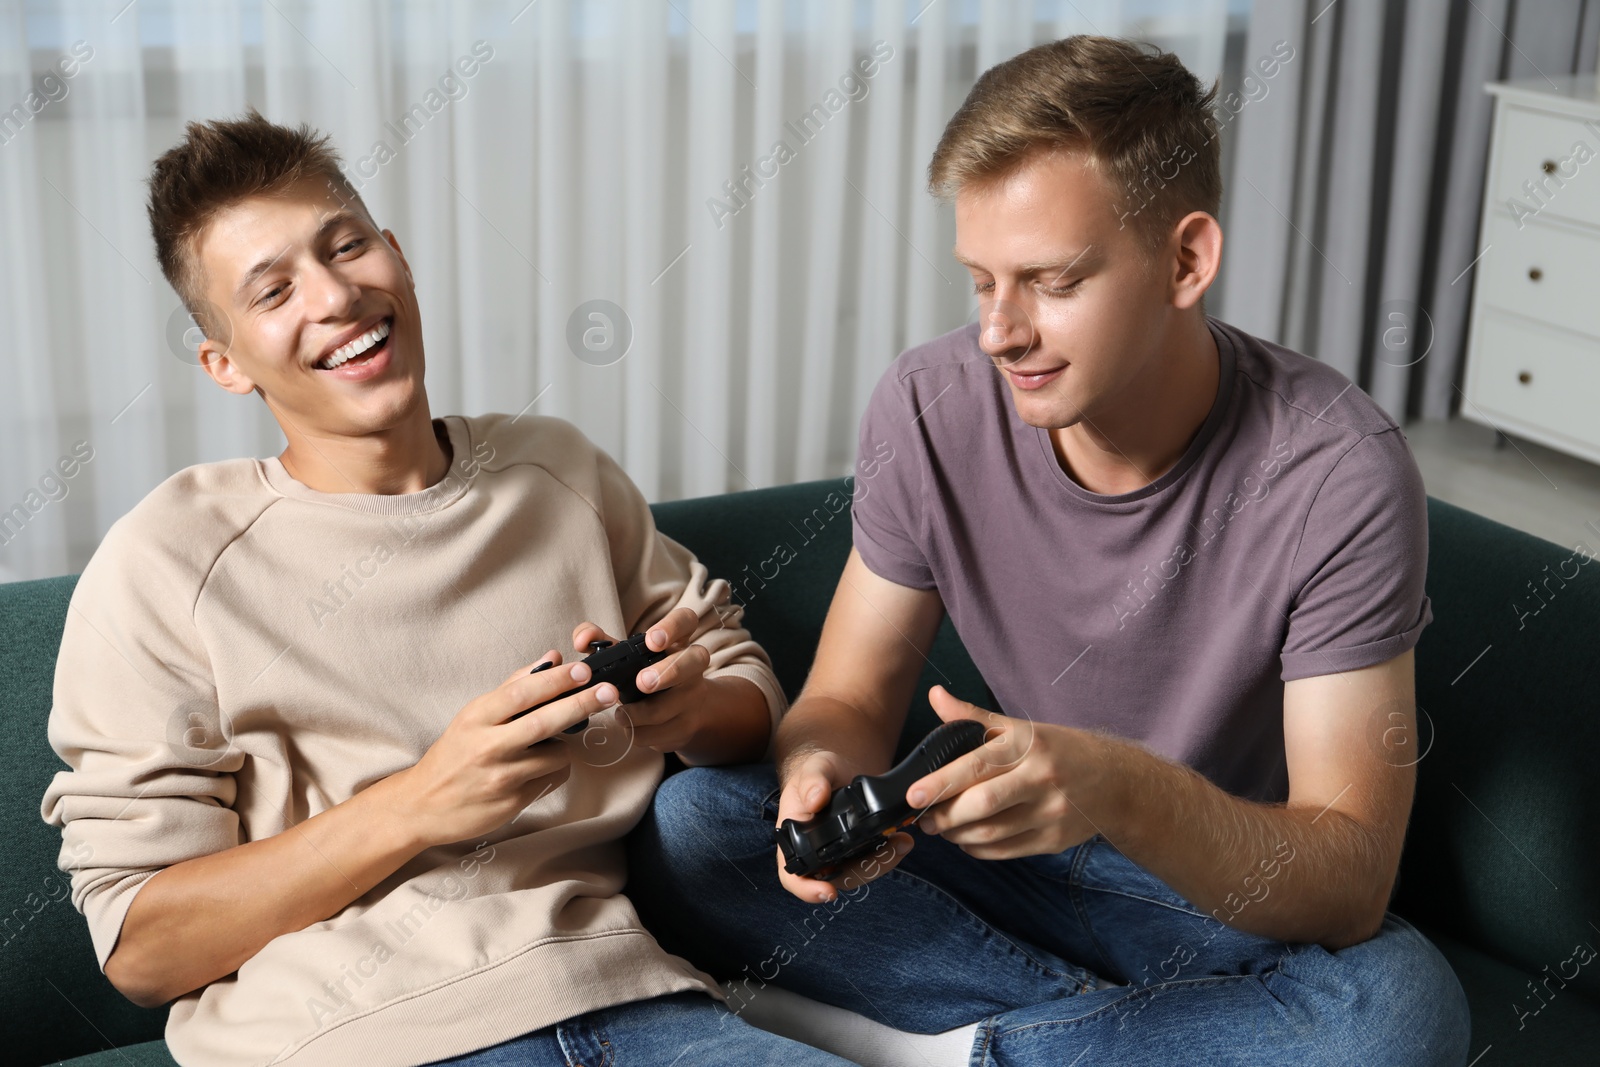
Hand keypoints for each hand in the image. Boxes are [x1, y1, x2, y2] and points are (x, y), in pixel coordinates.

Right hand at [389, 650, 622, 848]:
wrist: (422, 804)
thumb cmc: (454, 753)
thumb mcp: (474, 716)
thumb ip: (514, 686)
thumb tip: (552, 657)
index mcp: (476, 718)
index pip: (521, 693)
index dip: (555, 680)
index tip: (582, 670)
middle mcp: (487, 746)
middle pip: (544, 722)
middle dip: (581, 704)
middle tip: (609, 691)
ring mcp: (501, 777)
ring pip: (555, 754)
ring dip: (564, 745)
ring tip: (550, 743)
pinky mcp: (512, 802)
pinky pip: (551, 779)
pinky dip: (554, 769)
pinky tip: (538, 768)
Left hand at [570, 607, 716, 754]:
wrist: (678, 711)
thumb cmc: (644, 674)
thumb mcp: (624, 656)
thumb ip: (599, 643)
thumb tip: (582, 640)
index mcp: (675, 641)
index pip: (686, 620)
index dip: (672, 627)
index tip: (651, 641)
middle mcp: (692, 665)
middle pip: (696, 658)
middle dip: (669, 671)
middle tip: (643, 683)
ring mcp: (693, 695)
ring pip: (679, 702)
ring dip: (647, 712)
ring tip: (621, 715)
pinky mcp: (688, 724)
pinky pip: (667, 731)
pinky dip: (643, 732)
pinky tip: (628, 729)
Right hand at [774, 748, 912, 903]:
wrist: (840, 770)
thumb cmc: (819, 771)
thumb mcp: (813, 768)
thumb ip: (812, 780)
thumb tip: (816, 799)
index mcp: (794, 839)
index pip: (792, 877)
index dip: (807, 890)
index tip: (828, 892)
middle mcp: (815, 854)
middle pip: (835, 880)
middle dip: (864, 872)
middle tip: (889, 853)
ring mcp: (839, 856)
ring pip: (859, 873)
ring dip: (882, 863)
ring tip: (902, 842)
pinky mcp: (859, 851)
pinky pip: (873, 861)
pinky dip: (889, 854)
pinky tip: (902, 839)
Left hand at [907, 686, 1110, 859]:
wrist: (1115, 781)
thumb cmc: (1058, 750)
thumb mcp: (1021, 727)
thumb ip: (974, 717)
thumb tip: (935, 696)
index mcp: (1027, 745)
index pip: (977, 765)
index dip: (941, 782)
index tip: (913, 795)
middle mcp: (1041, 778)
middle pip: (982, 804)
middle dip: (945, 816)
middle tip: (924, 818)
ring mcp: (1050, 812)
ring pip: (991, 833)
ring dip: (957, 834)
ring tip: (942, 828)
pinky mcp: (1054, 840)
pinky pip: (1005, 850)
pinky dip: (978, 848)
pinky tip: (967, 839)